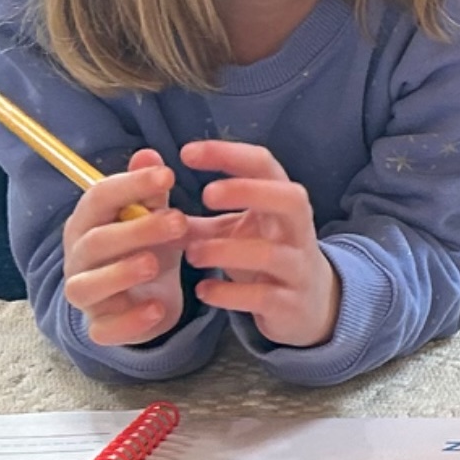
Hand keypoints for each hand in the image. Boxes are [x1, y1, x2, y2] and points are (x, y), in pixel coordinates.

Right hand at [59, 148, 186, 348]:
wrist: (144, 302)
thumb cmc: (143, 250)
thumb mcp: (151, 219)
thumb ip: (149, 191)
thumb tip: (149, 154)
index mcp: (88, 223)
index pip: (99, 198)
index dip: (131, 185)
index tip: (169, 175)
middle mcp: (78, 258)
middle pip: (95, 241)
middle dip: (137, 230)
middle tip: (179, 222)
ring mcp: (85, 295)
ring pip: (87, 286)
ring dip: (119, 274)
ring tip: (154, 264)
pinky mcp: (100, 327)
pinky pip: (105, 329)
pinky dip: (130, 321)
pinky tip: (157, 309)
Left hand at [181, 139, 341, 348]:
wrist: (309, 306)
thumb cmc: (266, 257)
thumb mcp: (236, 233)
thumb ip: (198, 221)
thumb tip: (151, 204)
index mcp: (282, 203)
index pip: (264, 165)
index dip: (228, 155)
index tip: (186, 153)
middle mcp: (298, 231)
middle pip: (289, 199)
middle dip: (248, 191)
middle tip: (205, 195)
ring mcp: (298, 268)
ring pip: (270, 254)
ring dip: (226, 250)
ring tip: (191, 254)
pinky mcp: (291, 304)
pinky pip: (262, 296)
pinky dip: (228, 294)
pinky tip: (203, 292)